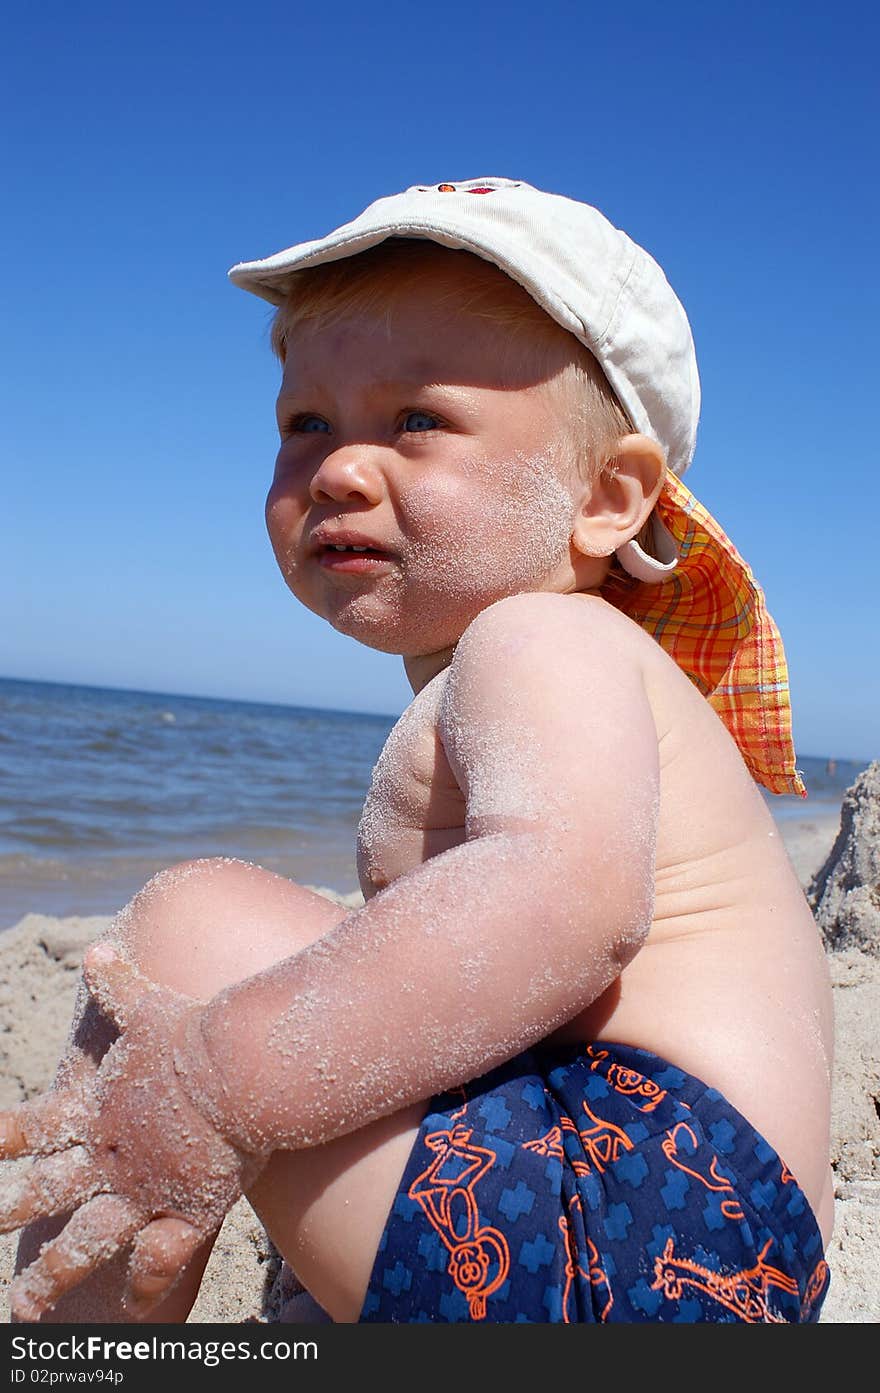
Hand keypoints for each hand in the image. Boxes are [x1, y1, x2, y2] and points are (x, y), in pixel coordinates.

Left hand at [0, 945, 264, 1320]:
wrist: (237, 1071)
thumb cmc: (193, 1035)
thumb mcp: (148, 1004)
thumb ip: (117, 984)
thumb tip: (96, 949)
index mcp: (93, 1113)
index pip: (29, 1130)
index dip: (1, 1141)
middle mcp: (105, 1160)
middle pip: (42, 1196)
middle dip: (8, 1214)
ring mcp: (139, 1193)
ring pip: (82, 1245)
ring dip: (51, 1279)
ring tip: (23, 1311)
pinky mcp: (183, 1215)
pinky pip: (154, 1265)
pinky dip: (140, 1289)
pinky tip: (129, 1313)